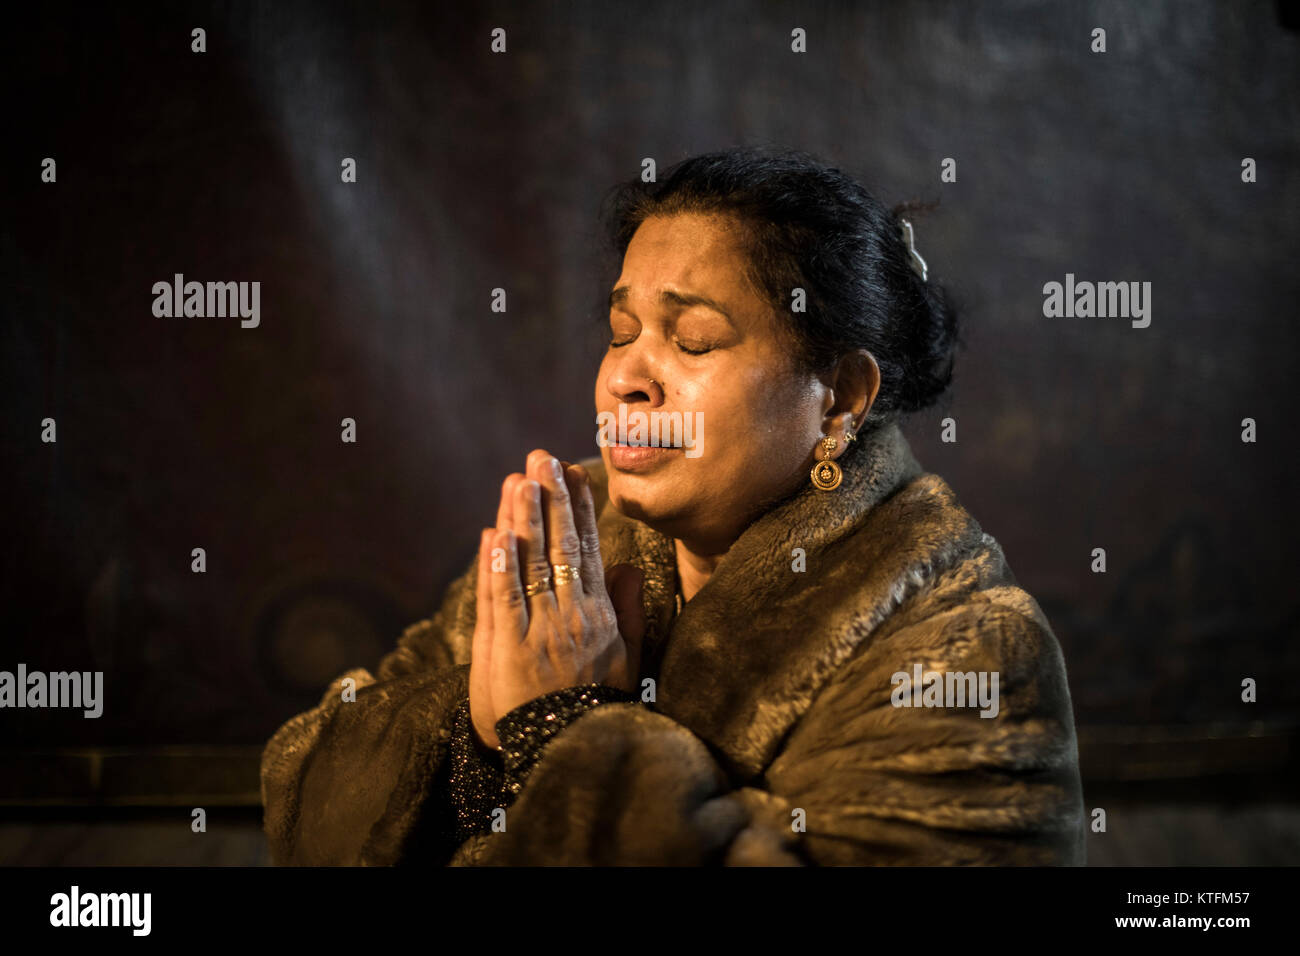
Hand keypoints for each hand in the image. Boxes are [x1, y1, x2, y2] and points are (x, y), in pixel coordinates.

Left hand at [468, 450, 644, 749]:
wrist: (569, 751)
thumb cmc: (596, 705)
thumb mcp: (627, 657)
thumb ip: (630, 609)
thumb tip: (630, 564)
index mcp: (599, 613)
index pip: (589, 549)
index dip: (581, 508)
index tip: (575, 472)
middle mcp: (573, 614)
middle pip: (561, 546)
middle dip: (552, 498)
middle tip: (543, 457)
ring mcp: (542, 630)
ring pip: (533, 564)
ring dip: (525, 518)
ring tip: (519, 479)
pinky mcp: (511, 649)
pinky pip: (505, 599)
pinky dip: (499, 566)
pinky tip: (495, 534)